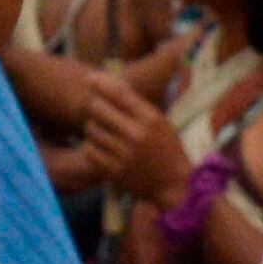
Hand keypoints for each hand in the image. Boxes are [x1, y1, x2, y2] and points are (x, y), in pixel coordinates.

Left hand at [67, 77, 191, 205]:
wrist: (172, 184)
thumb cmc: (165, 147)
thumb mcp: (158, 121)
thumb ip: (136, 104)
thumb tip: (108, 82)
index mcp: (150, 119)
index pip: (118, 93)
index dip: (100, 83)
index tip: (90, 78)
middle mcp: (137, 135)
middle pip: (99, 108)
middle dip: (95, 105)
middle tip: (98, 108)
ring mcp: (124, 154)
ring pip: (91, 129)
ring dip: (93, 126)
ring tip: (101, 129)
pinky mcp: (115, 171)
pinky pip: (90, 149)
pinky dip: (92, 145)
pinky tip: (100, 145)